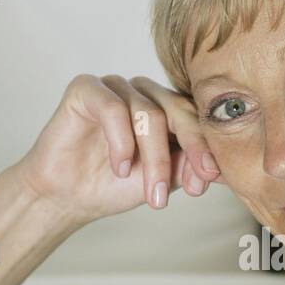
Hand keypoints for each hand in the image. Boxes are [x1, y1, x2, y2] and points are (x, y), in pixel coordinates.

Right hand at [14, 73, 221, 225]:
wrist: (66, 197)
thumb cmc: (113, 186)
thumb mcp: (162, 180)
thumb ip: (188, 167)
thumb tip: (217, 168)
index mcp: (167, 108)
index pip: (197, 117)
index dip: (207, 145)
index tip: (212, 177)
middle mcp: (144, 92)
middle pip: (178, 110)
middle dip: (190, 149)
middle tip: (195, 184)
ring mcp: (116, 87)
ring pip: (149, 114)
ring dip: (154, 159)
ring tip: (153, 194)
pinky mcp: (86, 88)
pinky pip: (113, 108)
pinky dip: (121, 142)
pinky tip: (120, 168)